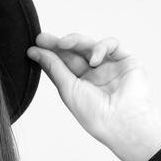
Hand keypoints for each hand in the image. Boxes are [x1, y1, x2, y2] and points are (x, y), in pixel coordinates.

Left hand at [27, 33, 160, 160]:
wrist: (122, 122)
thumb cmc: (95, 114)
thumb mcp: (68, 89)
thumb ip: (54, 68)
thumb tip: (34, 52)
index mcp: (80, 84)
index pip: (63, 63)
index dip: (50, 53)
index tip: (35, 45)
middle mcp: (95, 74)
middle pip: (74, 51)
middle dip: (59, 43)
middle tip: (43, 38)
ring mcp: (110, 66)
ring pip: (90, 45)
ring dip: (75, 41)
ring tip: (63, 43)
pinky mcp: (126, 60)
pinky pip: (111, 45)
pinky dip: (100, 48)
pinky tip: (94, 60)